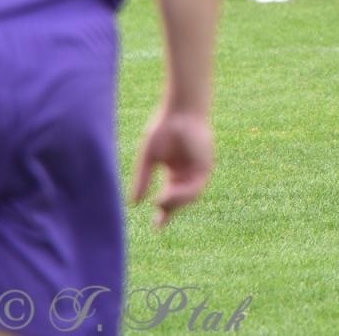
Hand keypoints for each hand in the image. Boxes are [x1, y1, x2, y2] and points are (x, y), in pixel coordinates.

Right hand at [129, 107, 212, 228]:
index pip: (169, 196)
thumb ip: (142, 179)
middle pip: (180, 200)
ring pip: (189, 196)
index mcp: (175, 172)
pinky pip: (195, 187)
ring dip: (174, 203)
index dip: (163, 212)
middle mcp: (187, 173)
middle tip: (158, 224)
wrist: (180, 111)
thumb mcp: (149, 158)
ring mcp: (197, 170)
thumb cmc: (164, 128)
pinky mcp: (205, 166)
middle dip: (170, 212)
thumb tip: (133, 203)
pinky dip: (182, 194)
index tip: (155, 226)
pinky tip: (167, 195)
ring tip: (160, 203)